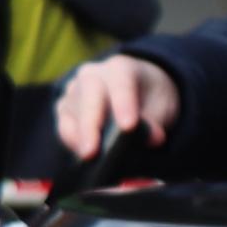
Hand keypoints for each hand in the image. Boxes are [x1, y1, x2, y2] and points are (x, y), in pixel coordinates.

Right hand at [55, 53, 178, 159]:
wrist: (138, 90)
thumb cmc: (150, 98)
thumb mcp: (161, 106)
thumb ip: (155, 121)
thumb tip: (153, 138)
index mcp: (122, 68)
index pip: (122, 83)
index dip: (124, 104)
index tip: (128, 126)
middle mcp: (93, 75)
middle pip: (89, 95)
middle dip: (90, 125)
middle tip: (92, 152)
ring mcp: (75, 90)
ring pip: (72, 112)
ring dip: (78, 137)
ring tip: (88, 158)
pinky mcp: (65, 108)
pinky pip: (64, 125)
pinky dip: (71, 141)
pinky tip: (81, 155)